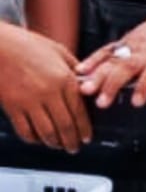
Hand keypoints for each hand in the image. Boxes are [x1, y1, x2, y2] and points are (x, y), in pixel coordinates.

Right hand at [0, 24, 90, 151]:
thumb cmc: (26, 44)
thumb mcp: (58, 51)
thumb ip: (74, 68)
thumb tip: (86, 83)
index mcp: (65, 78)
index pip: (79, 111)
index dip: (85, 128)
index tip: (87, 137)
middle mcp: (49, 92)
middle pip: (65, 126)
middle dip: (72, 141)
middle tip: (74, 147)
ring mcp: (30, 101)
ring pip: (47, 132)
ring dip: (55, 143)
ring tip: (59, 146)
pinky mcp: (12, 107)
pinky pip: (26, 130)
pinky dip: (34, 139)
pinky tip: (38, 139)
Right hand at [77, 14, 145, 108]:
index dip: (145, 86)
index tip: (136, 101)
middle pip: (129, 67)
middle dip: (113, 84)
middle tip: (101, 101)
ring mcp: (135, 45)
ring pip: (114, 59)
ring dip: (98, 75)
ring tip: (85, 89)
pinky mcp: (125, 41)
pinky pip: (107, 50)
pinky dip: (93, 59)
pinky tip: (81, 70)